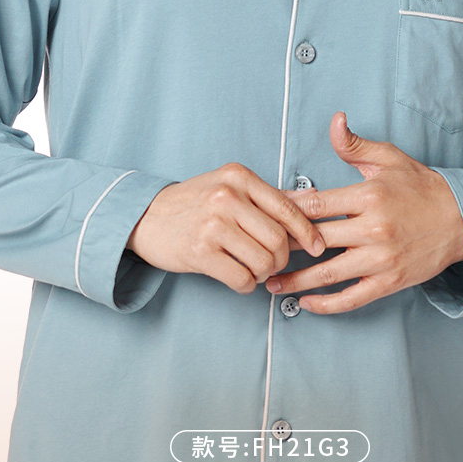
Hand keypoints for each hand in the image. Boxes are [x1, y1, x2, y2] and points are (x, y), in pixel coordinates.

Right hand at [126, 162, 325, 293]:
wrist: (146, 217)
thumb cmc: (193, 204)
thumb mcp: (230, 187)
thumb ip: (271, 196)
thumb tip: (315, 197)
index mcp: (239, 177)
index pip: (287, 208)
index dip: (308, 233)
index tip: (316, 248)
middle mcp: (226, 196)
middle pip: (278, 240)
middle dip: (281, 259)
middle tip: (271, 263)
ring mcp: (212, 224)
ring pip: (263, 262)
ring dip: (263, 274)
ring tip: (252, 269)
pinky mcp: (200, 251)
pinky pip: (242, 279)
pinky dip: (246, 285)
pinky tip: (238, 278)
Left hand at [265, 111, 462, 312]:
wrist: (462, 219)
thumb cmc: (421, 187)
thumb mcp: (389, 159)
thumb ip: (355, 145)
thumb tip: (334, 121)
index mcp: (368, 197)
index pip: (315, 205)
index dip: (285, 212)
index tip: (264, 216)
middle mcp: (373, 229)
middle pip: (315, 240)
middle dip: (282, 247)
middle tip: (257, 250)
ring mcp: (381, 259)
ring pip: (328, 274)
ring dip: (295, 282)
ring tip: (269, 284)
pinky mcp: (389, 282)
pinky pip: (352, 297)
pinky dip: (326, 304)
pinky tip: (305, 303)